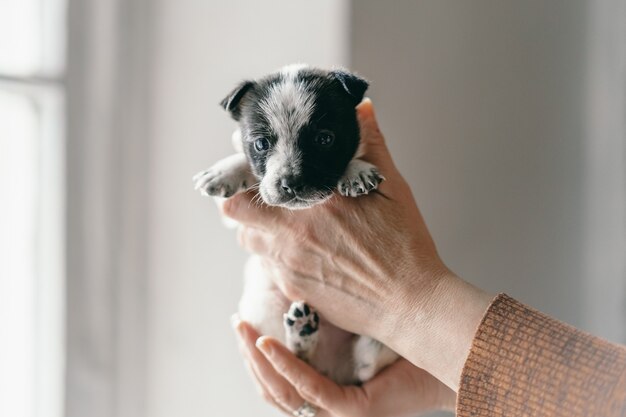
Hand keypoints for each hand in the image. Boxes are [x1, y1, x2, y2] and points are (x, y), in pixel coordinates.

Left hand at [223, 99, 491, 389]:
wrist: (410, 303)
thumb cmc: (404, 245)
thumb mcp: (391, 187)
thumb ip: (371, 145)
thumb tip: (362, 108)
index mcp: (314, 198)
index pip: (252, 178)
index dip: (245, 167)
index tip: (252, 161)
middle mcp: (292, 230)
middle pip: (234, 211)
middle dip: (241, 200)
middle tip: (262, 196)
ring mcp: (288, 262)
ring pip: (248, 240)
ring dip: (258, 228)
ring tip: (283, 225)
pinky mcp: (292, 288)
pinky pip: (268, 267)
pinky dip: (277, 256)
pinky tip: (304, 253)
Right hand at [233, 318, 455, 416]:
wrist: (449, 351)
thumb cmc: (405, 337)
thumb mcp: (352, 322)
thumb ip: (326, 313)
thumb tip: (300, 277)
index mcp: (327, 387)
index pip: (279, 380)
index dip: (255, 355)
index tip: (242, 321)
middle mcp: (329, 406)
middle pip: (273, 389)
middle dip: (248, 355)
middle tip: (236, 323)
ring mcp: (340, 412)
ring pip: (285, 393)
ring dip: (258, 360)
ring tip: (243, 329)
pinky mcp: (355, 411)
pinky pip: (312, 390)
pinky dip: (286, 367)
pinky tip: (268, 342)